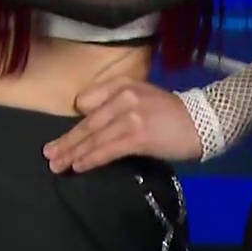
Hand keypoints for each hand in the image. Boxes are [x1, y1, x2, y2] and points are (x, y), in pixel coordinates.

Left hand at [43, 75, 202, 173]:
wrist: (203, 121)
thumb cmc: (173, 113)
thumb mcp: (142, 96)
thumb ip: (117, 104)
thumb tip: (92, 124)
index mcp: (122, 85)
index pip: (87, 101)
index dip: (75, 122)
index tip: (63, 137)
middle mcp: (122, 97)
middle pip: (87, 122)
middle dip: (66, 141)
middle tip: (48, 154)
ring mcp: (129, 116)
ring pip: (93, 138)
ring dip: (73, 153)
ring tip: (57, 164)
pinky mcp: (137, 136)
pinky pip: (107, 150)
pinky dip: (91, 159)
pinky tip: (78, 166)